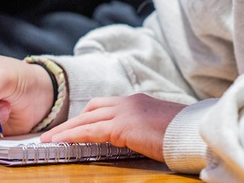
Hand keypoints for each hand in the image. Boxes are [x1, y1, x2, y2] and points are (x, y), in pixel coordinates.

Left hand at [41, 94, 186, 162]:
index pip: (107, 105)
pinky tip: (60, 143)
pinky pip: (90, 131)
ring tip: (49, 139)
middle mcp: (129, 102)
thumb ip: (146, 129)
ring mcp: (125, 112)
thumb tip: (140, 138)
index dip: (89, 114)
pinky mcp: (122, 126)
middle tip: (55, 132)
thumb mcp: (162, 127)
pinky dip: (72, 135)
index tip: (76, 123)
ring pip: (86, 118)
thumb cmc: (184, 134)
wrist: (195, 132)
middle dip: (72, 120)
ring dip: (66, 129)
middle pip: (92, 108)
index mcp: (138, 101)